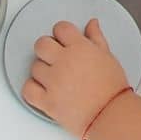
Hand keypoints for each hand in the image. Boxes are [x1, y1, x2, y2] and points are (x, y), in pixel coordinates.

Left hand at [24, 19, 129, 139]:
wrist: (111, 115)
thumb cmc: (113, 88)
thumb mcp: (108, 56)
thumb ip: (96, 37)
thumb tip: (92, 24)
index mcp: (79, 48)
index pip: (60, 28)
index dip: (61, 33)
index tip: (63, 39)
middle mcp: (63, 62)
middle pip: (41, 44)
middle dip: (47, 48)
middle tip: (55, 56)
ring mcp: (54, 82)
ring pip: (34, 66)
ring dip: (42, 70)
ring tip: (54, 76)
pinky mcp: (47, 101)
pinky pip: (28, 89)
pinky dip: (32, 88)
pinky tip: (42, 88)